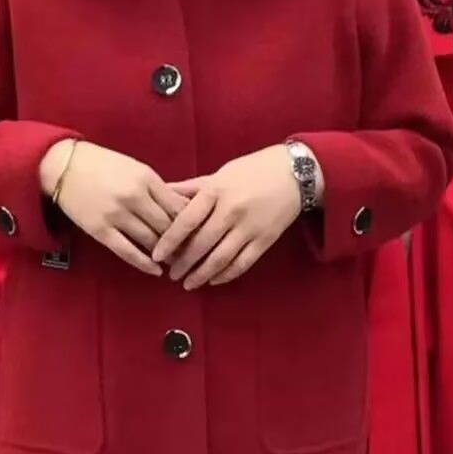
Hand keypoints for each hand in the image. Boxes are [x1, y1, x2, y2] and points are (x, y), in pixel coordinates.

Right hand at [40, 140, 187, 275]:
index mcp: (147, 178)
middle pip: (168, 226)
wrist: (64, 165)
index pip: (179, 207)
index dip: (193, 224)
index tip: (200, 235)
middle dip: (182, 242)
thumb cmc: (104, 165)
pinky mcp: (100, 230)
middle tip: (192, 254)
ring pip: (151, 241)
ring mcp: (116, 215)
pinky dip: (144, 264)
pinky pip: (127, 252)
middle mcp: (134, 197)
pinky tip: (156, 271)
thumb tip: (184, 210)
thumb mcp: (137, 168)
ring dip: (165, 254)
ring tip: (176, 262)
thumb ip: (159, 188)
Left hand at [152, 145, 300, 289]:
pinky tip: (213, 280)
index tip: (156, 255)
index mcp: (216, 191)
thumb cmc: (252, 170)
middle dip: (183, 263)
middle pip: (201, 244)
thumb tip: (163, 193)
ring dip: (201, 274)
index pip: (186, 220)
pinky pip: (242, 263)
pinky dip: (226, 275)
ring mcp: (249, 227)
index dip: (169, 240)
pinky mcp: (265, 240)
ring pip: (221, 258)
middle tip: (171, 275)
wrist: (295, 173)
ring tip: (188, 283)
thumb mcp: (219, 174)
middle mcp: (232, 210)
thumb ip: (191, 188)